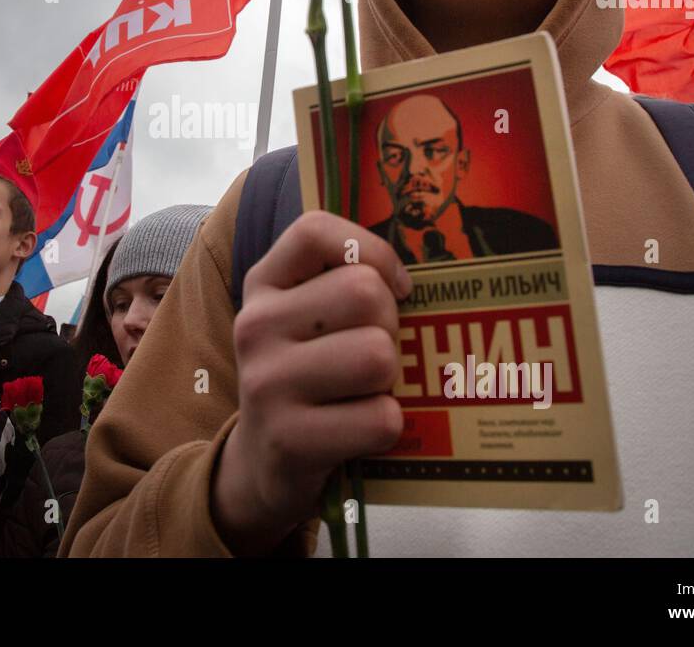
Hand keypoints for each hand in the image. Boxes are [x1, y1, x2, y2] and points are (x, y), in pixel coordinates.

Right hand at [211, 211, 410, 554]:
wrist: (263, 463)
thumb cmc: (309, 376)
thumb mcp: (307, 319)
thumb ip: (346, 283)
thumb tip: (437, 273)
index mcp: (264, 285)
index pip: (315, 231)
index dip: (373, 252)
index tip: (392, 288)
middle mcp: (256, 326)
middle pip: (365, 293)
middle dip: (390, 326)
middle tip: (375, 355)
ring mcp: (266, 383)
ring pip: (377, 355)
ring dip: (390, 380)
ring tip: (365, 392)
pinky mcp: (288, 438)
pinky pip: (381, 418)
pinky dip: (386, 428)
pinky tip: (358, 431)